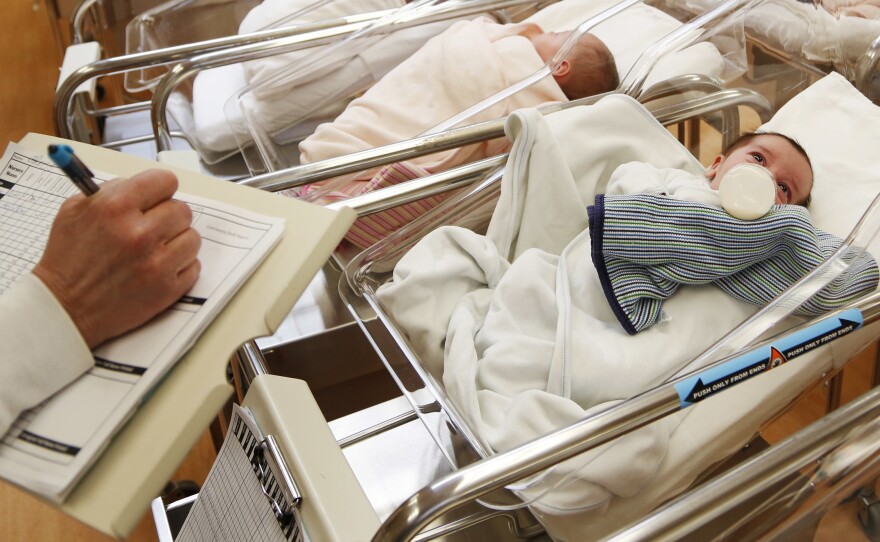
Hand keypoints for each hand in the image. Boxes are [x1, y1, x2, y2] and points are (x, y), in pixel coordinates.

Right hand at [32, 169, 200, 348]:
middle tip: (153, 227)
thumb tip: (139, 185)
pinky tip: (158, 268)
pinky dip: (181, 266)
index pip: (165, 181)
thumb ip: (109, 191)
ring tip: (156, 250)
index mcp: (115, 207)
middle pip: (182, 210)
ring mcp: (156, 263)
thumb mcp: (75, 211)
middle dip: (168, 216)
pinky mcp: (167, 289)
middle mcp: (139, 233)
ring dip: (178, 241)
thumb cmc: (68, 260)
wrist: (65, 307)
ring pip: (192, 237)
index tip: (157, 197)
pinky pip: (194, 266)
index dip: (161, 189)